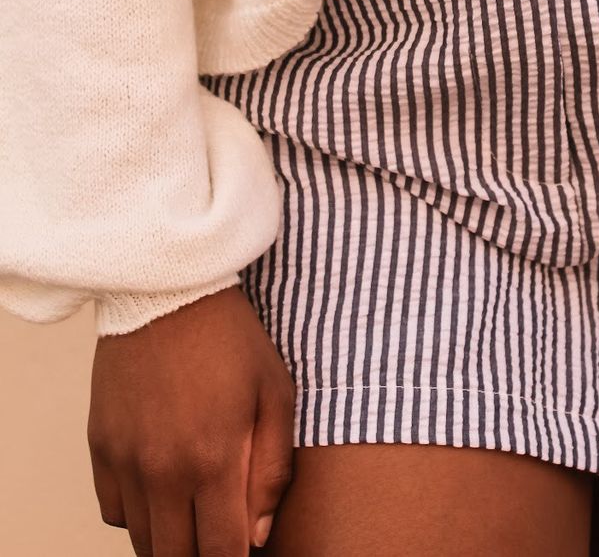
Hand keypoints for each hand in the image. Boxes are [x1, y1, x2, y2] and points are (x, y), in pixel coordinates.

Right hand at [87, 283, 294, 555]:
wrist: (168, 289)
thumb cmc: (230, 338)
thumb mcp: (275, 393)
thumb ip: (273, 469)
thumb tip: (258, 535)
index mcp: (213, 459)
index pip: (221, 553)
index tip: (243, 548)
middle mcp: (163, 470)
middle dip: (202, 554)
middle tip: (219, 531)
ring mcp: (126, 460)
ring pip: (143, 540)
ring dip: (170, 538)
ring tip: (195, 513)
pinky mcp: (100, 446)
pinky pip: (114, 511)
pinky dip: (138, 514)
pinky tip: (162, 489)